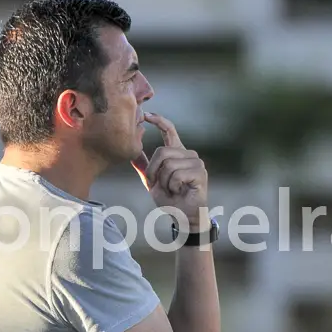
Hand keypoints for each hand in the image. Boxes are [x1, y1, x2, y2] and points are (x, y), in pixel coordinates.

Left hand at [131, 113, 208, 230]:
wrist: (182, 216)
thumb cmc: (170, 199)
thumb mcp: (152, 182)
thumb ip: (145, 166)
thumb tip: (131, 152)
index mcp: (177, 154)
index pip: (169, 131)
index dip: (159, 121)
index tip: (147, 115)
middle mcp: (188, 154)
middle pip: (162, 152)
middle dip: (154, 171)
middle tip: (159, 185)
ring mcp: (196, 162)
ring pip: (169, 164)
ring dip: (164, 182)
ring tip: (173, 189)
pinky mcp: (200, 172)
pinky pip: (176, 175)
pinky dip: (173, 186)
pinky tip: (180, 191)